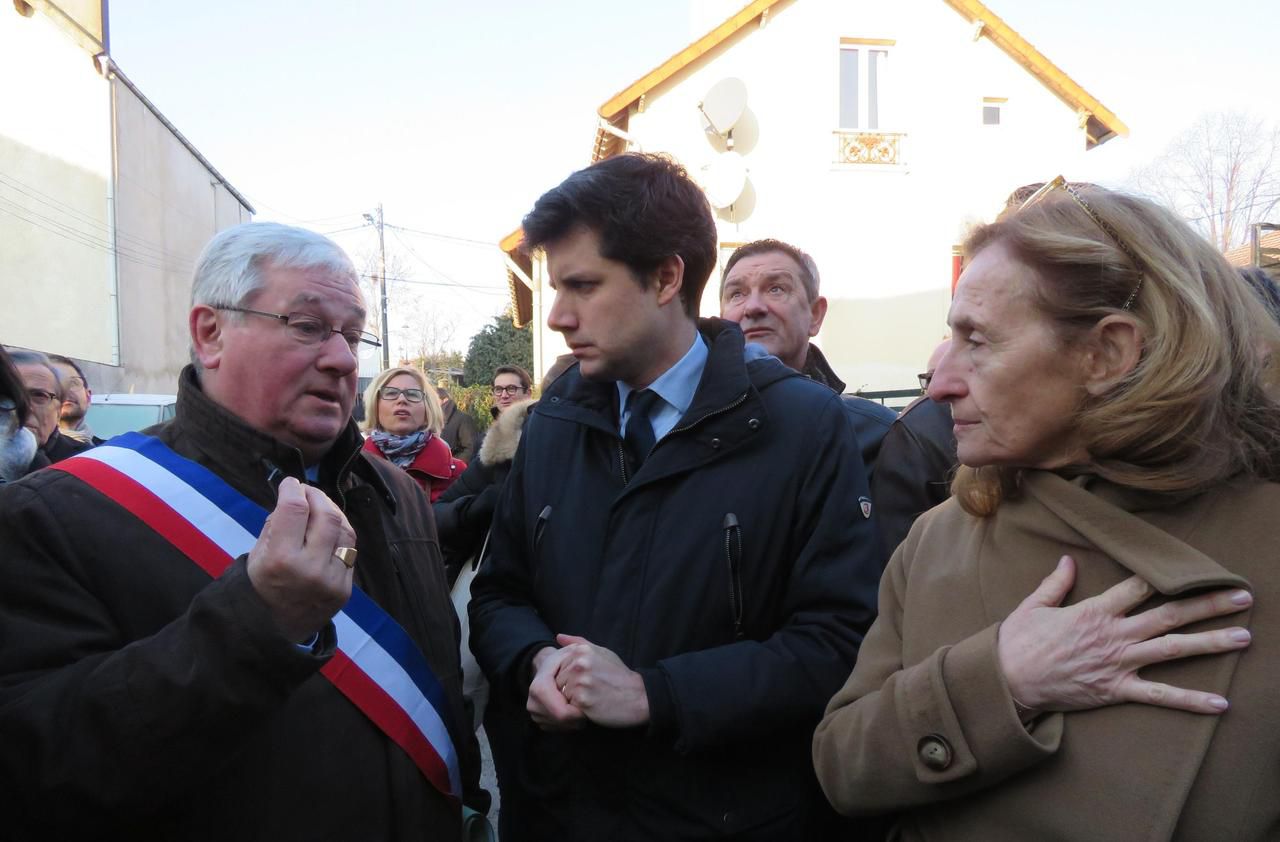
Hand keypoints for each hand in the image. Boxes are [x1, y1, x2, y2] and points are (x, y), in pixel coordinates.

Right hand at [247, 477, 354, 642]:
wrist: (272, 633)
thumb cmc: (260, 587)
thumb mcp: (256, 554)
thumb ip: (276, 524)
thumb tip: (295, 498)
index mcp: (280, 559)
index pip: (295, 509)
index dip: (294, 488)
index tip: (290, 483)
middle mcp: (309, 569)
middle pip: (327, 515)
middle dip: (318, 495)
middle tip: (308, 492)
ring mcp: (332, 581)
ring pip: (345, 530)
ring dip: (334, 512)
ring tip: (321, 507)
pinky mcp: (345, 589)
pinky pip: (350, 551)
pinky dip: (340, 535)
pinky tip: (330, 529)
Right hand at [527, 646, 586, 730]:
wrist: (548, 667)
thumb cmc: (565, 660)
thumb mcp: (572, 651)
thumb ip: (576, 648)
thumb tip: (567, 642)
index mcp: (540, 686)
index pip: (561, 712)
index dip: (576, 714)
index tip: (587, 708)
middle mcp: (532, 700)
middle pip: (559, 722)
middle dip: (575, 721)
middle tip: (587, 713)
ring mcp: (533, 711)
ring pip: (556, 727)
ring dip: (572, 724)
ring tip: (581, 712)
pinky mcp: (537, 718)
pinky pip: (553, 728)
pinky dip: (565, 726)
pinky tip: (573, 716)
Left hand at [553, 634, 649, 727]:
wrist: (638, 696)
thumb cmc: (619, 675)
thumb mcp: (602, 652)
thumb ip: (578, 643)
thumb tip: (559, 637)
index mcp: (581, 650)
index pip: (557, 666)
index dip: (568, 677)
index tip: (585, 680)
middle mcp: (579, 663)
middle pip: (557, 681)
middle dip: (568, 688)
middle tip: (589, 690)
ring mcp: (581, 682)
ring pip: (561, 695)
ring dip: (572, 700)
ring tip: (591, 697)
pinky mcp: (583, 700)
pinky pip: (567, 707)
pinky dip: (577, 709)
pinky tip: (592, 706)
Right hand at [998, 555, 1252, 714]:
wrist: (1009, 680)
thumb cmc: (1019, 642)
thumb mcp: (1034, 606)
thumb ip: (1056, 583)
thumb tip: (1068, 559)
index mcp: (1094, 611)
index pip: (1139, 587)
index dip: (1165, 575)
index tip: (1192, 566)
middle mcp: (1114, 635)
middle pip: (1169, 614)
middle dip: (1208, 604)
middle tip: (1242, 597)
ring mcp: (1119, 663)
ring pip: (1173, 649)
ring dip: (1210, 643)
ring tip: (1243, 637)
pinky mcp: (1117, 690)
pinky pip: (1159, 695)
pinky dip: (1190, 700)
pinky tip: (1220, 704)